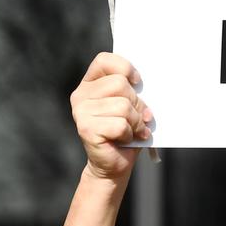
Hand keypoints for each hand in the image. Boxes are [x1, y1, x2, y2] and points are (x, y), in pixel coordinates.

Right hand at [70, 52, 150, 181]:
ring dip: (136, 122)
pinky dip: (129, 134)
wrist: (113, 165)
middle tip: (137, 118)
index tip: (138, 83)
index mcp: (90, 84)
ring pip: (123, 106)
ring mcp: (80, 112)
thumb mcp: (131, 107)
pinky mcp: (86, 129)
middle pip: (120, 84)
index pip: (105, 60)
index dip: (125, 68)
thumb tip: (145, 86)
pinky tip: (124, 140)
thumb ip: (133, 92)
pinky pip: (120, 125)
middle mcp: (81, 95)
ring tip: (132, 131)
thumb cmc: (125, 133)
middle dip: (137, 103)